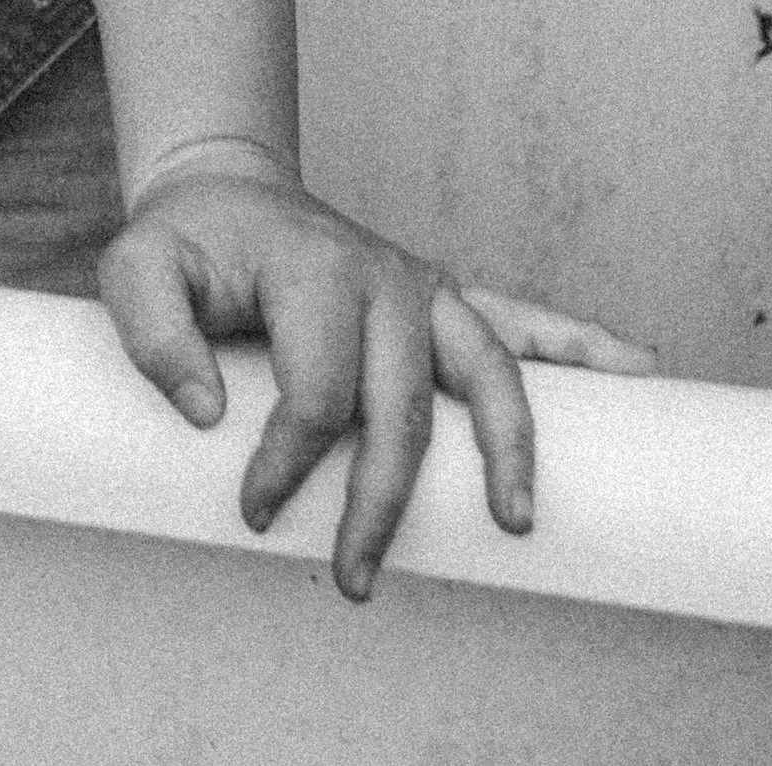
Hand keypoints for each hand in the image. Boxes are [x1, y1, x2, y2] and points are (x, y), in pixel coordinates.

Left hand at [98, 161, 652, 602]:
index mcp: (315, 271)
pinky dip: (581, 343)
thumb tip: (205, 415)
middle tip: (354, 580)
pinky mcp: (446, 298)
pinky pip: (523, 321)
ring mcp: (424, 287)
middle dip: (383, 501)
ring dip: (510, 448)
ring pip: (489, 372)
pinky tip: (635, 369)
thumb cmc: (186, 245)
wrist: (224, 192)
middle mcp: (385, 277)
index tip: (256, 514)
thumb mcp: (136, 269)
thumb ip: (150, 331)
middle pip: (403, 408)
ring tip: (514, 521)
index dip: (289, 464)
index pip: (319, 392)